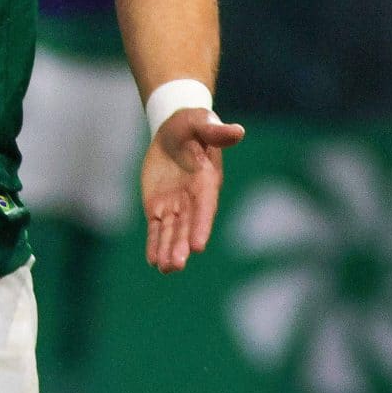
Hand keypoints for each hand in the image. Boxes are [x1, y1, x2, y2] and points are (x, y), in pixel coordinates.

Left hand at [141, 108, 244, 272]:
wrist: (173, 132)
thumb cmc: (191, 126)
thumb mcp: (200, 123)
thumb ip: (215, 131)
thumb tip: (238, 131)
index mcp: (206, 181)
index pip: (204, 207)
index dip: (201, 226)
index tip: (198, 246)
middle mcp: (193, 199)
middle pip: (187, 226)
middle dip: (181, 245)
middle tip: (175, 265)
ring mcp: (176, 205)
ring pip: (172, 232)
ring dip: (168, 250)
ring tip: (165, 269)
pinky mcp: (159, 207)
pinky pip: (157, 228)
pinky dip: (155, 244)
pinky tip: (153, 261)